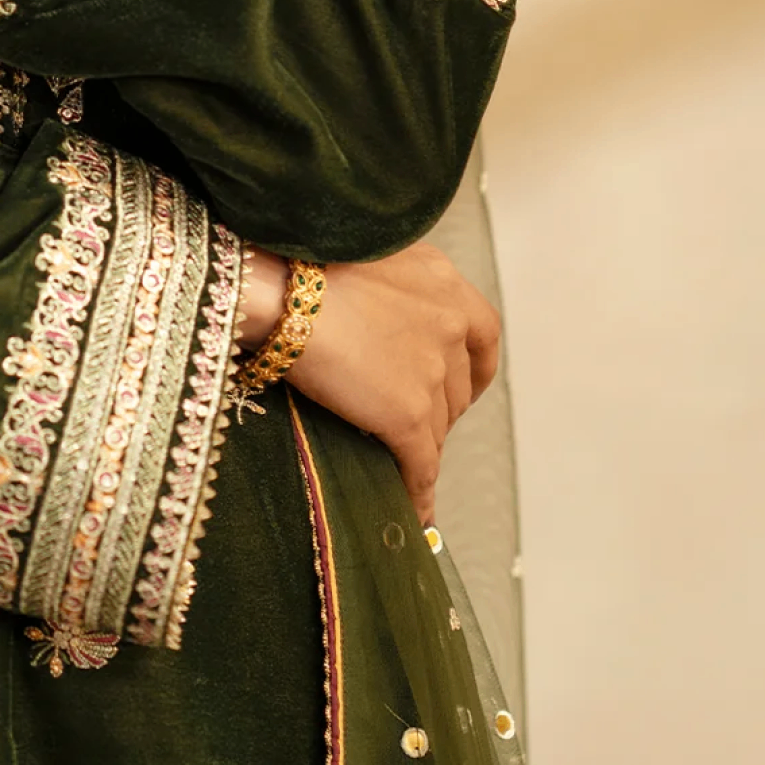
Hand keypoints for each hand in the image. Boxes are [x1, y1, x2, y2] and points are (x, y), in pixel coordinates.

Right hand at [252, 241, 500, 525]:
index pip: (483, 335)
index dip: (475, 367)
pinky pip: (421, 463)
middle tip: (404, 421)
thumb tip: (374, 321)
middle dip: (437, 408)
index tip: (466, 384)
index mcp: (442, 283)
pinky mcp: (406, 412)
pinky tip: (413, 507)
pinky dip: (419, 490)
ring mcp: (431, 371)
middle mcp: (448, 324)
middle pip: (458, 386)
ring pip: (437, 428)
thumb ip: (389, 290)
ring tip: (402, 468)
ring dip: (421, 448)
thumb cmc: (301, 263)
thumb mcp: (365, 257)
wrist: (281, 290)